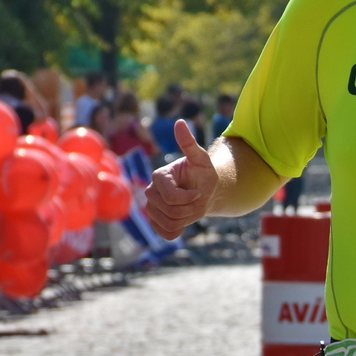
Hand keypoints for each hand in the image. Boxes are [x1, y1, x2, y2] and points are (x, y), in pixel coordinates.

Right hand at [145, 119, 218, 238]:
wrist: (204, 191)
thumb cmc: (204, 174)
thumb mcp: (202, 159)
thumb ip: (190, 143)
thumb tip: (180, 122)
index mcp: (159, 176)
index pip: (171, 197)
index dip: (188, 198)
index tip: (198, 193)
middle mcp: (151, 191)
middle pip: (169, 211)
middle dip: (189, 209)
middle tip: (196, 201)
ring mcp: (151, 207)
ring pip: (168, 223)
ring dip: (186, 220)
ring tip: (191, 209)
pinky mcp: (155, 221)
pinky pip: (164, 233)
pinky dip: (176, 232)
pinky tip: (184, 222)